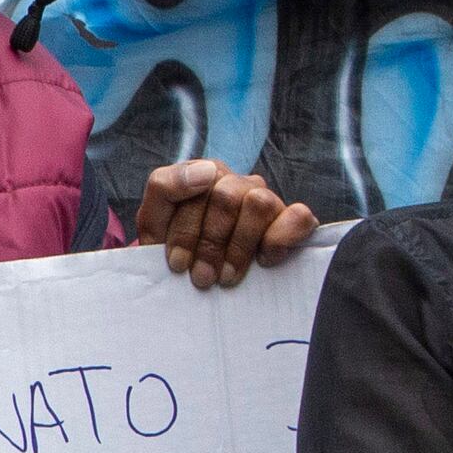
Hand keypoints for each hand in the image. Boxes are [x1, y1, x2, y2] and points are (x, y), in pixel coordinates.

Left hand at [132, 159, 317, 290]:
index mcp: (201, 176)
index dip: (183, 230)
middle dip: (209, 243)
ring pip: (258, 203)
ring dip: (239, 246)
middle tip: (202, 277)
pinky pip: (298, 216)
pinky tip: (264, 260)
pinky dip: (281, 239)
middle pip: (224, 196)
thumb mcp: (155, 224)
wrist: (197, 281)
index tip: (178, 264)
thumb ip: (165, 187)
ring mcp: (266, 198)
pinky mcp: (293, 220)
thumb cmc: (179, 251)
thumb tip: (206, 172)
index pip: (188, 184)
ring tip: (227, 277)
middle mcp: (236, 182)